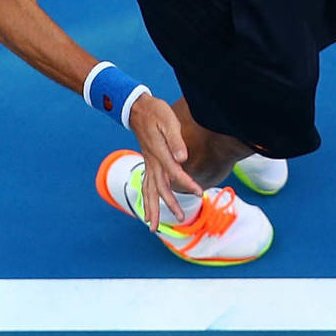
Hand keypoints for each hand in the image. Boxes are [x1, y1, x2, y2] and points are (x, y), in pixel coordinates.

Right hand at [125, 94, 201, 230]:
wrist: (136, 108)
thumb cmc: (155, 112)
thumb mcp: (168, 120)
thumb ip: (175, 139)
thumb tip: (182, 158)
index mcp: (159, 152)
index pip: (175, 173)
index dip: (187, 184)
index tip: (199, 193)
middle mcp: (152, 161)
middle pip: (160, 188)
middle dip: (170, 204)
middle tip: (181, 219)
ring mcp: (148, 163)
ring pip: (149, 191)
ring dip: (152, 209)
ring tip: (153, 227)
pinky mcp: (147, 162)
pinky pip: (145, 185)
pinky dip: (146, 199)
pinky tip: (147, 209)